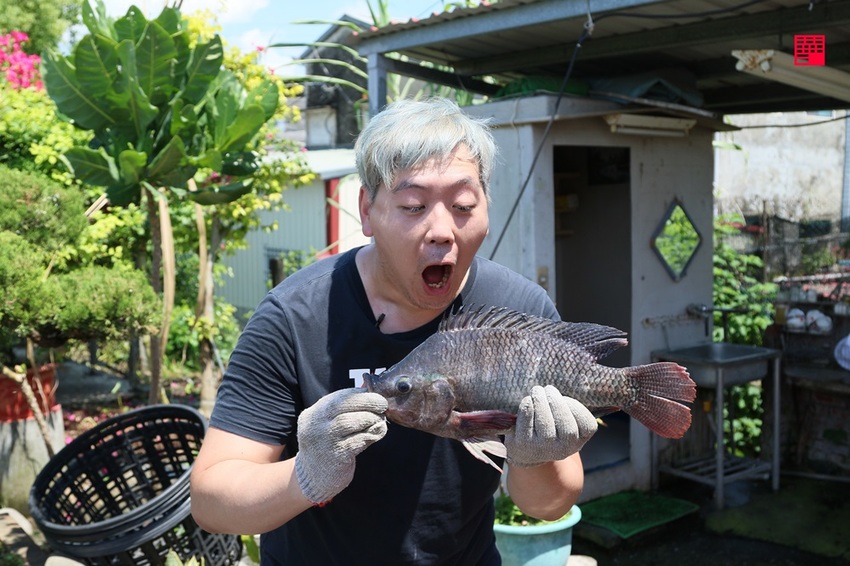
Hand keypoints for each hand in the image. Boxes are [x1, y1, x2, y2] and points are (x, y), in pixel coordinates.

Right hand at [294, 388, 387, 504]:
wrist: (313, 479)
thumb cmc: (326, 448)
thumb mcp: (328, 427)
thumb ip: (346, 413)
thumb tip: (372, 397)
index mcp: (313, 414)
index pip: (337, 397)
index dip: (358, 394)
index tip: (373, 395)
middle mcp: (315, 425)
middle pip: (342, 405)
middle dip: (366, 401)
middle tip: (382, 404)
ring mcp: (323, 441)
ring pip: (348, 422)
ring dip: (369, 418)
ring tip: (380, 420)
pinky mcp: (335, 456)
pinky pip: (356, 441)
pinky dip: (370, 435)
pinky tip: (378, 433)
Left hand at [504, 385, 596, 467]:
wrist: (525, 451)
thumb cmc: (549, 426)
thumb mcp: (566, 421)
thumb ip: (572, 405)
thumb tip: (583, 376)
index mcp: (579, 440)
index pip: (587, 425)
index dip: (576, 407)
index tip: (565, 398)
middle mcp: (563, 449)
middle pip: (566, 425)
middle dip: (557, 402)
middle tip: (548, 389)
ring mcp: (543, 449)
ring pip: (546, 424)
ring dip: (541, 402)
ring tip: (537, 391)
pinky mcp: (523, 444)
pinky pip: (527, 423)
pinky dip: (527, 408)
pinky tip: (527, 401)